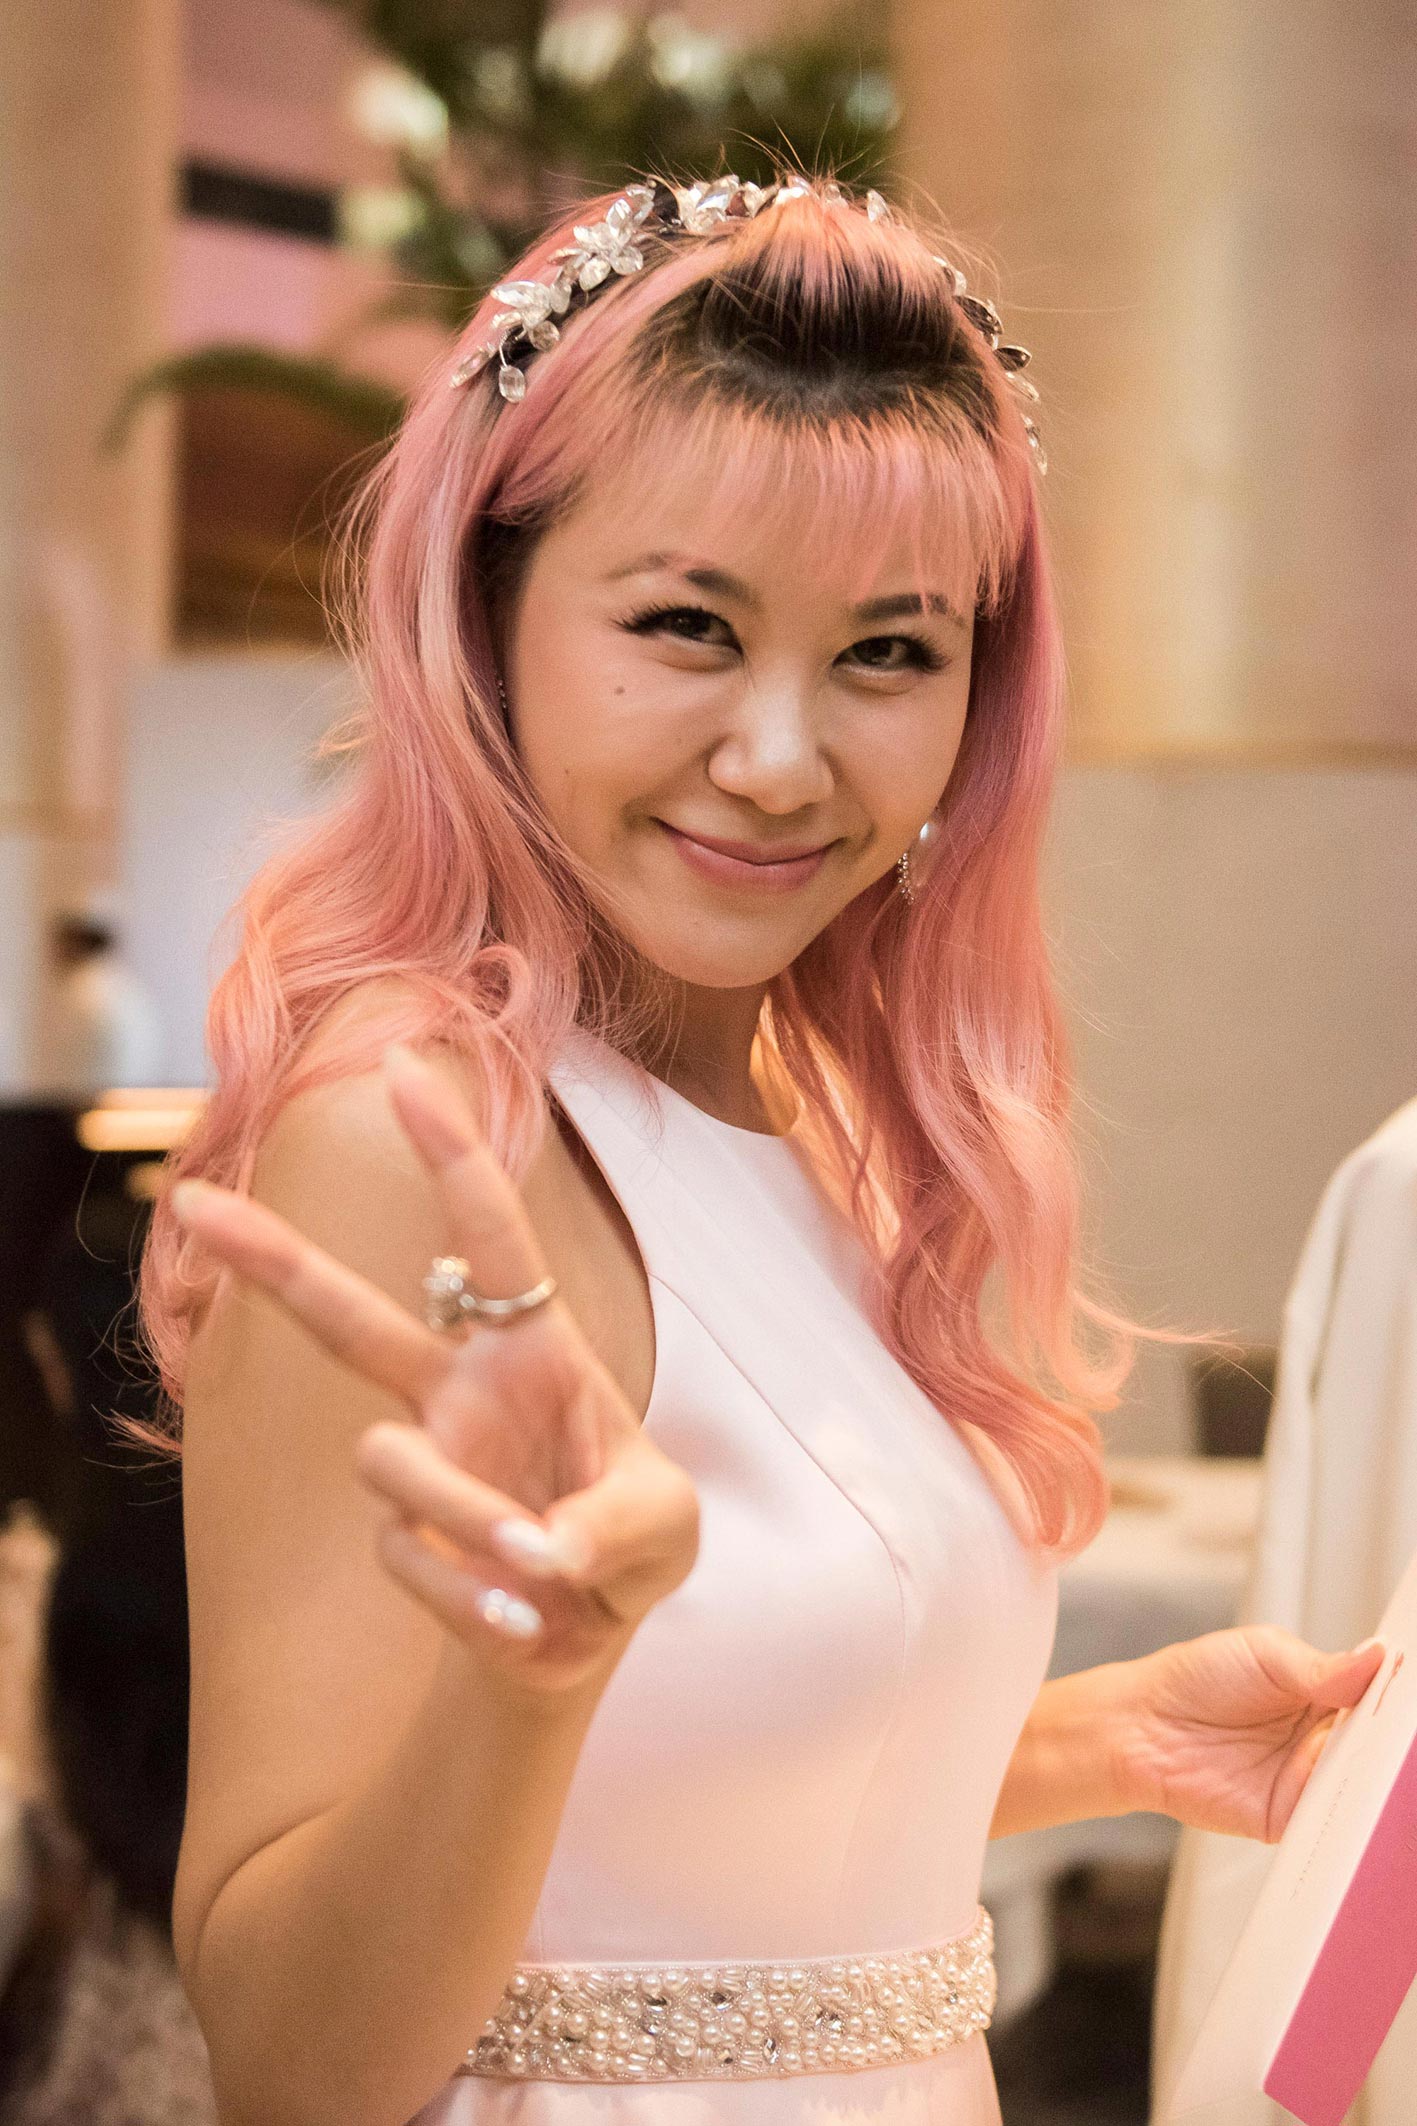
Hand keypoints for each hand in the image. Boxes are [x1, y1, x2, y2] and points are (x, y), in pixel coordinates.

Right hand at [170, 1041, 699, 1697]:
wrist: (589, 1630)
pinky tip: (522, 1617)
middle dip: (271, 1261)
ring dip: (467, 1512)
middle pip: (347, 1317)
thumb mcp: (665, 1525)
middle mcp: (458, 1390)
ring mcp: (422, 1464)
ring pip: (389, 1462)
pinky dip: (475, 1593)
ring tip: (538, 1564)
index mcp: (530, 1348)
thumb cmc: (631, 1541)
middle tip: (191, 1202)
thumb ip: (613, 1527)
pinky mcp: (404, 1540)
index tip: (404, 1068)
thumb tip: (534, 1555)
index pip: (491, 1235)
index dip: (452, 1152)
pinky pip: (414, 1555)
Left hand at [1115, 1625, 1388, 1841]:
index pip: (1379, 1697)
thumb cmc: (1196, 1679)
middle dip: (1395, 1742)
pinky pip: (1332, 1822)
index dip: (1398, 1698)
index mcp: (1325, 1692)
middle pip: (1380, 1745)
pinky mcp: (1292, 1818)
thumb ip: (1323, 1667)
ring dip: (1376, 1776)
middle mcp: (1325, 1738)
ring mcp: (1310, 1779)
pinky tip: (1357, 1796)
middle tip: (1404, 1731)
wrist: (1143, 1728)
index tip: (1410, 1692)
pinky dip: (1347, 1814)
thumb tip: (1379, 1658)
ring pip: (1363, 1784)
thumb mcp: (1263, 1654)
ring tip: (1384, 1760)